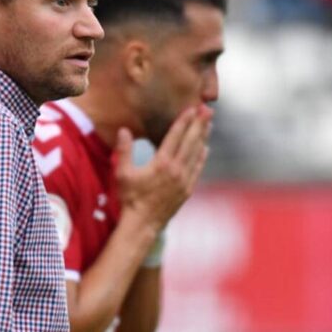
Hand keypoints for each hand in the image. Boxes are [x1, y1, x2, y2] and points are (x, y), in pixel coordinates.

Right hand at [113, 105, 212, 230]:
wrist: (142, 224)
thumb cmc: (130, 198)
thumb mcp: (122, 173)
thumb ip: (124, 151)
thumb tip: (124, 130)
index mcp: (161, 163)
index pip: (175, 137)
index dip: (183, 121)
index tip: (191, 109)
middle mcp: (176, 170)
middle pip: (190, 142)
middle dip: (199, 124)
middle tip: (208, 110)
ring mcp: (184, 181)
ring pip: (196, 154)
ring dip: (203, 137)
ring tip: (209, 124)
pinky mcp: (187, 190)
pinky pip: (197, 169)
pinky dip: (202, 156)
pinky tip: (205, 148)